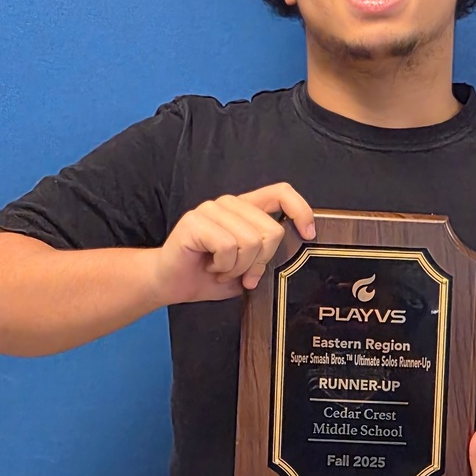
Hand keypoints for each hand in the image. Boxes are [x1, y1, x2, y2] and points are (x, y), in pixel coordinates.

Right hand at [149, 183, 314, 305]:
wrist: (168, 283)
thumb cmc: (207, 275)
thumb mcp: (248, 267)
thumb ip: (267, 256)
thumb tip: (293, 252)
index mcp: (246, 209)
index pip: (281, 192)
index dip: (301, 210)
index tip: (308, 235)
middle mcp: (230, 203)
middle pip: (271, 230)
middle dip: (260, 262)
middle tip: (241, 273)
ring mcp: (211, 209)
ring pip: (250, 241)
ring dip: (238, 268)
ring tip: (221, 270)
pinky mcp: (195, 221)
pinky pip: (227, 247)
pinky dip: (223, 267)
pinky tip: (210, 267)